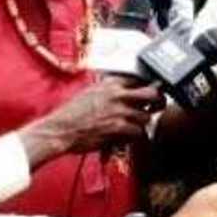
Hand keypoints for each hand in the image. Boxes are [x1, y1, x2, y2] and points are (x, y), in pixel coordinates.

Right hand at [19, 78, 164, 165]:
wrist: (59, 130)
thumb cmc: (71, 114)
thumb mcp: (91, 92)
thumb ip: (109, 89)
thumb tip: (125, 90)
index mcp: (110, 84)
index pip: (140, 78)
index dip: (148, 86)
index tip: (151, 92)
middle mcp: (117, 95)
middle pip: (152, 93)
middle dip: (158, 101)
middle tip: (155, 107)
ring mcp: (119, 111)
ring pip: (146, 116)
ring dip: (142, 123)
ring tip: (134, 127)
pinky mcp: (118, 128)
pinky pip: (138, 133)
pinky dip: (135, 137)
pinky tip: (127, 137)